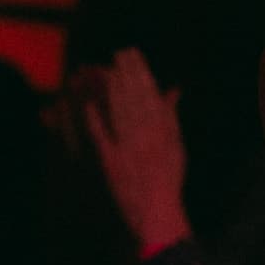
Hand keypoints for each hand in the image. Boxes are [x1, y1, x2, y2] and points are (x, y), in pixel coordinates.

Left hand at [63, 47, 191, 253]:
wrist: (156, 211)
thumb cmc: (168, 180)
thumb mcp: (176, 146)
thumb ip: (172, 116)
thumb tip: (173, 90)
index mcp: (162, 130)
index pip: (150, 94)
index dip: (140, 72)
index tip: (132, 55)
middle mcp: (146, 135)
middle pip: (134, 98)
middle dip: (126, 73)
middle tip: (118, 53)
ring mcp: (127, 147)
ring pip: (119, 111)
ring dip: (112, 88)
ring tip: (105, 68)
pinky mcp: (111, 160)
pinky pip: (101, 135)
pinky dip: (95, 118)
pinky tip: (88, 102)